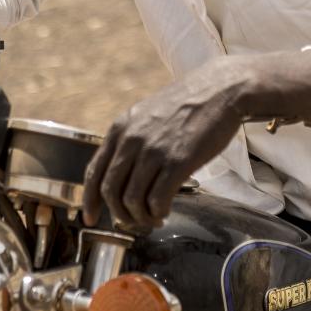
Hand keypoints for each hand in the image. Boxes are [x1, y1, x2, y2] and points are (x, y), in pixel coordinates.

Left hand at [82, 58, 248, 228]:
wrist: (221, 90)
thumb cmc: (188, 104)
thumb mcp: (147, 114)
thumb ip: (131, 139)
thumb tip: (123, 173)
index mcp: (121, 128)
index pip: (94, 172)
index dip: (89, 200)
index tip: (89, 218)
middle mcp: (132, 139)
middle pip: (111, 191)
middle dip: (120, 213)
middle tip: (133, 221)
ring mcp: (154, 151)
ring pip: (132, 200)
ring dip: (141, 217)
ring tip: (153, 217)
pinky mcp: (178, 161)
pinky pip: (157, 200)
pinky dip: (158, 212)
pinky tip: (165, 211)